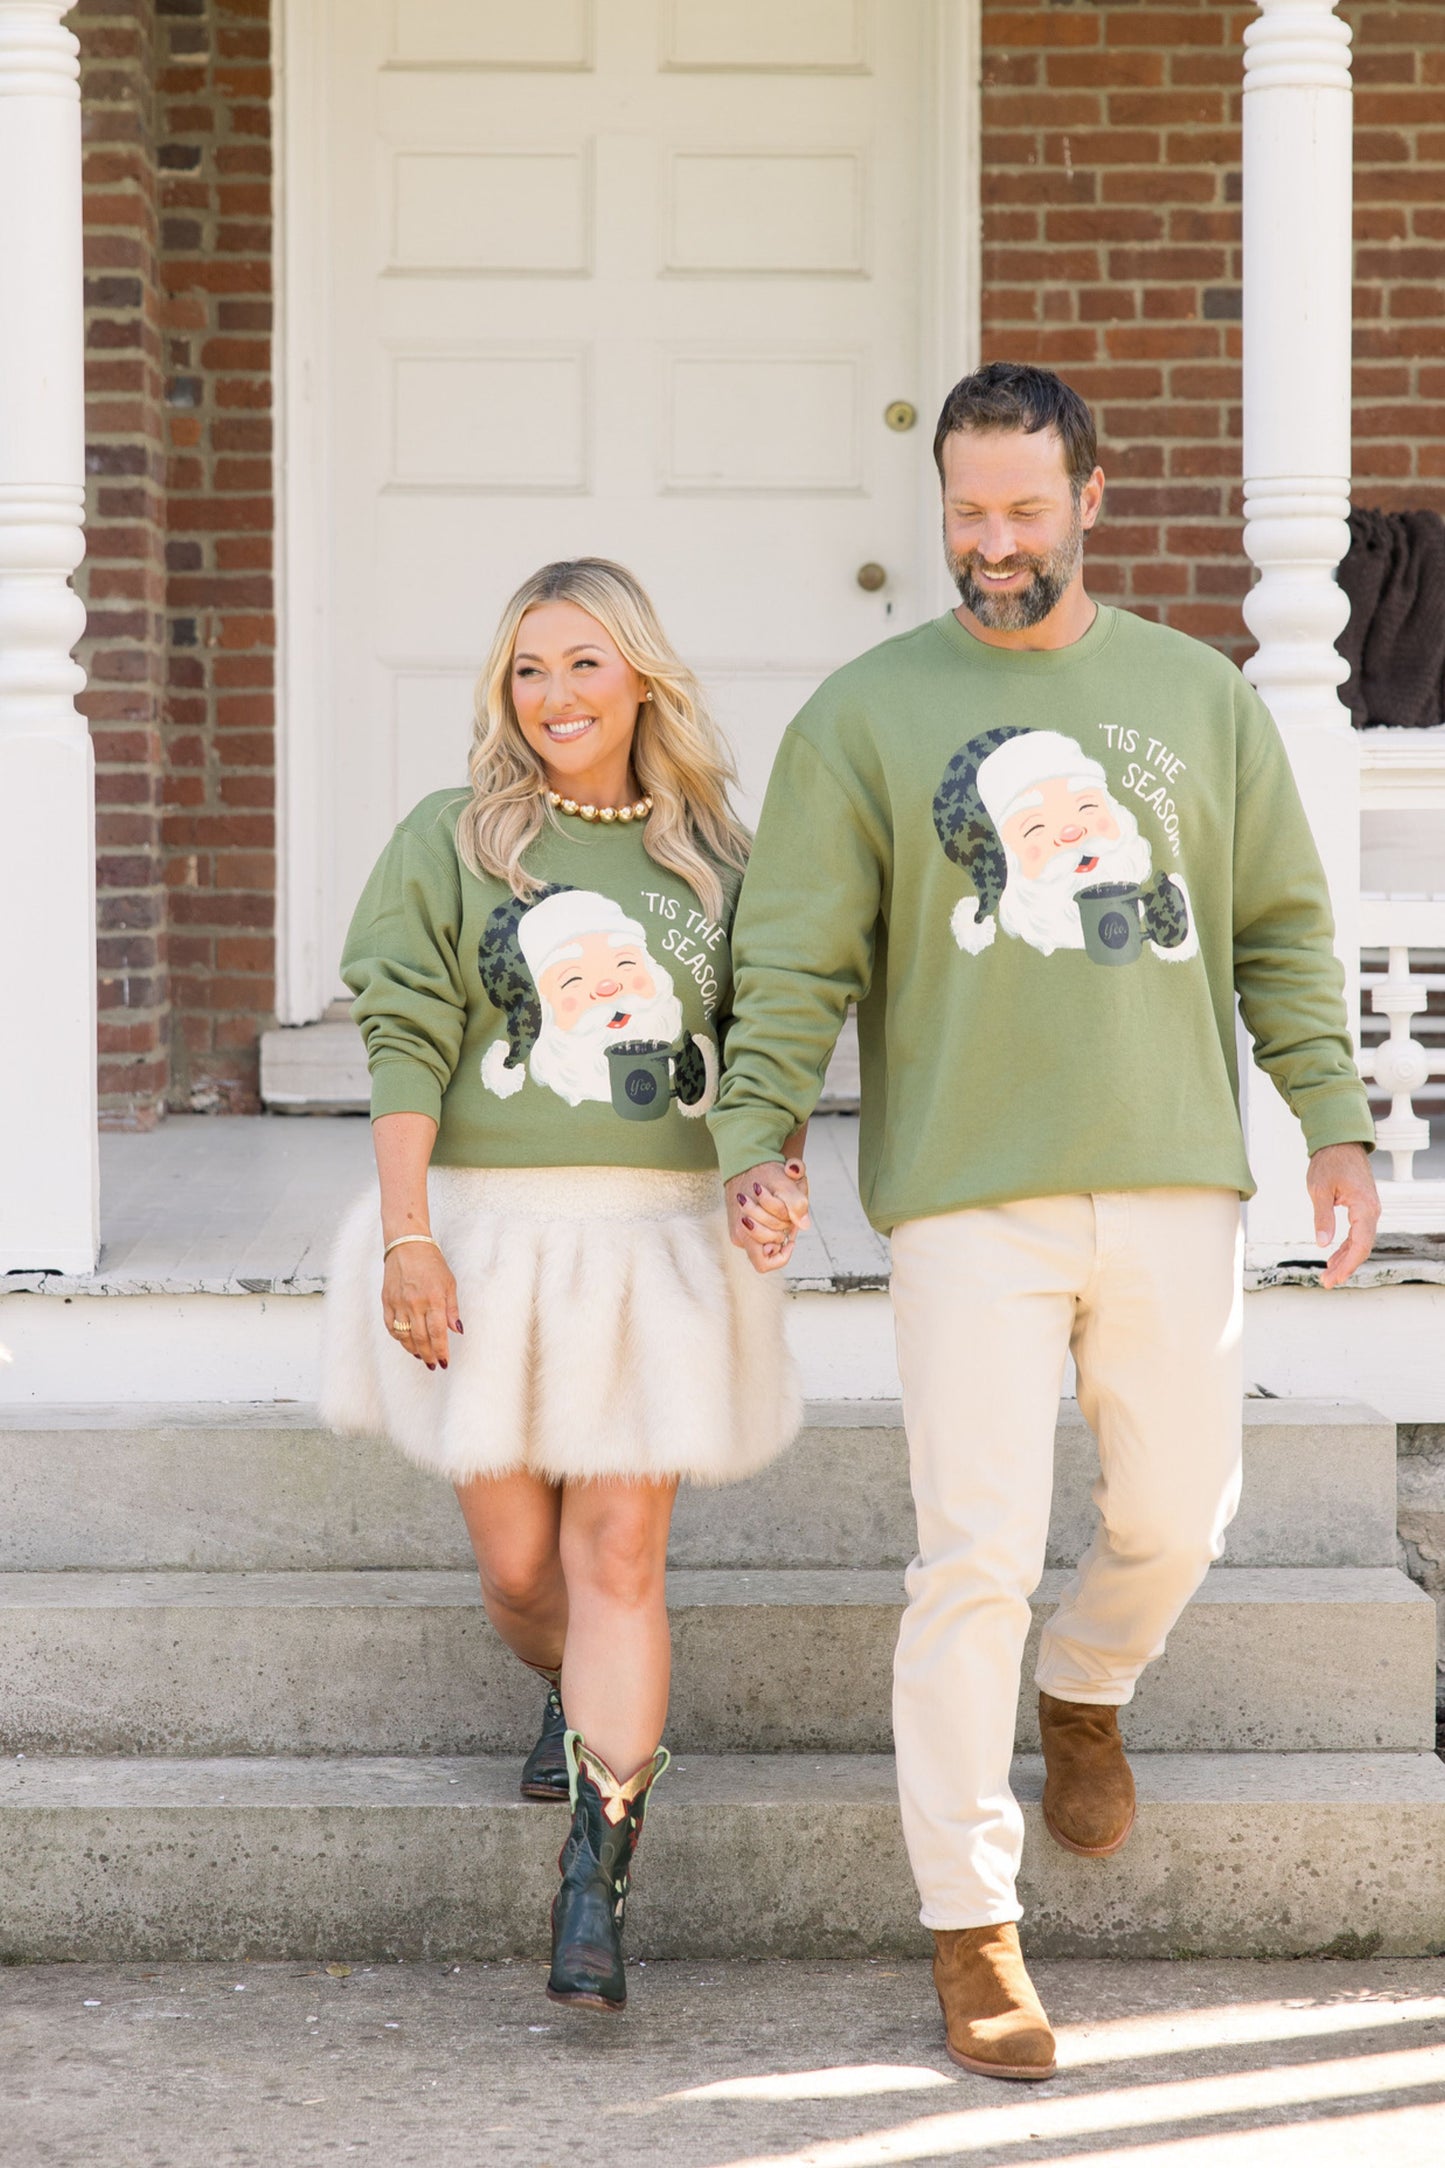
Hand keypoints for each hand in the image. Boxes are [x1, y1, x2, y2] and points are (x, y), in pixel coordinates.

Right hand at [381, 1240, 461, 1367]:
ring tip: (421, 1356)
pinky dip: (398, 1337)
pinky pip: (390, 1326)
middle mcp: (415, 1303)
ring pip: (404, 1336)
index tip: (444, 1362)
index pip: (438, 1333)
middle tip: (433, 1364)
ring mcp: (398, 1303)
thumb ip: (452, 1309)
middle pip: (420, 1338)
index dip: (441, 1351)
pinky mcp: (386, 1301)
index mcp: (433, 1299)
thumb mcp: (449, 1283)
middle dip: (428, 1355)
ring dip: (413, 1350)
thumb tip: (456, 1330)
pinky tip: (406, 1342)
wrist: (407, 1246)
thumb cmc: (431, 1263)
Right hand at [727, 1159, 809, 1274]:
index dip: (782, 1254)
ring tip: (784, 1213)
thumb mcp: (784, 1183)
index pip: (765, 1262)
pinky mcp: (742, 1228)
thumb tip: (804, 1226)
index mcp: (744, 1229)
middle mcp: (740, 1235)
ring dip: (780, 1230)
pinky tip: (778, 1213)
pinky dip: (774, 1226)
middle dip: (783, 1235)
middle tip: (790, 1219)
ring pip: (768, 1243)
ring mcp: (740, 1232)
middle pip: (770, 1248)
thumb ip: (796, 1204)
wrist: (747, 1162)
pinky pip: (762, 1237)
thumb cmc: (763, 1172)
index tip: (791, 1238)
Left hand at [1306, 1142, 1378, 1288]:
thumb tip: (1323, 1243)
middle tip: (1326, 1282)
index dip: (1347, 1264)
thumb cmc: (1329, 1162)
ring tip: (1328, 1275)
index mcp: (1365, 1208)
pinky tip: (1333, 1258)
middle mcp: (1372, 1211)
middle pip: (1362, 1247)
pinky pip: (1357, 1233)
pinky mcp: (1362, 1208)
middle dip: (1345, 1267)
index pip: (1360, 1244)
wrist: (1340, 1142)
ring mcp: (1369, 1210)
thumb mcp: (1320, 1190)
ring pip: (1360, 1242)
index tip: (1332, 1278)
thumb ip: (1322, 1217)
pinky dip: (1345, 1247)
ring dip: (1345, 1259)